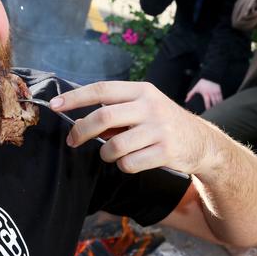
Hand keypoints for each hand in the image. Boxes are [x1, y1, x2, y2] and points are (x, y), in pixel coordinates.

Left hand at [49, 81, 208, 174]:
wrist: (202, 142)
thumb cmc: (162, 123)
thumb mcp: (143, 108)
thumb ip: (114, 112)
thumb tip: (78, 122)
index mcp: (141, 90)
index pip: (101, 89)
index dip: (75, 97)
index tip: (54, 104)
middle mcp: (150, 106)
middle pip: (103, 118)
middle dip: (82, 131)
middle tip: (73, 141)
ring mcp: (159, 130)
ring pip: (114, 146)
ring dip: (106, 154)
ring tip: (112, 153)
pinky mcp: (165, 152)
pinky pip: (128, 164)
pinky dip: (123, 166)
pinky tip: (132, 161)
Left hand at [185, 78, 222, 109]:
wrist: (209, 76)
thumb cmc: (201, 83)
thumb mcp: (195, 88)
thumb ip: (191, 94)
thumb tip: (186, 100)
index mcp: (206, 94)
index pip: (207, 103)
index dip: (208, 108)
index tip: (208, 112)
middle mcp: (211, 93)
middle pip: (214, 103)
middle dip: (214, 108)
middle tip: (214, 113)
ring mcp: (216, 92)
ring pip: (218, 101)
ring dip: (218, 106)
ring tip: (217, 110)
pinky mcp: (219, 90)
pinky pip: (221, 97)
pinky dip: (221, 102)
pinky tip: (221, 105)